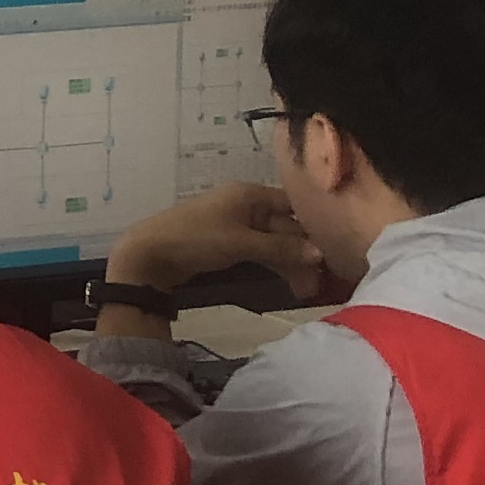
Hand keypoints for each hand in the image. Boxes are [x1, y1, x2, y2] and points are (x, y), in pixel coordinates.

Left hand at [108, 181, 326, 304]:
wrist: (149, 254)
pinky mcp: (226, 243)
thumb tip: (319, 253)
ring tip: (307, 290)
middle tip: (320, 282)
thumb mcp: (242, 243)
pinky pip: (258, 251)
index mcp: (249, 194)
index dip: (314, 226)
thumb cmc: (196, 239)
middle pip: (284, 226)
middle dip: (303, 252)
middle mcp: (244, 205)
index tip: (334, 249)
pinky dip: (272, 264)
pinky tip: (288, 281)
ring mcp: (235, 224)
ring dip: (290, 263)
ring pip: (272, 241)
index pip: (293, 205)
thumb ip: (280, 248)